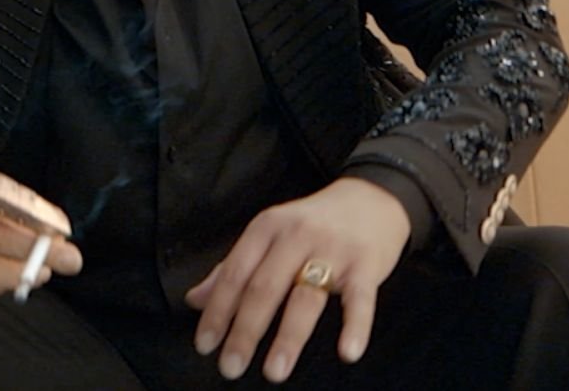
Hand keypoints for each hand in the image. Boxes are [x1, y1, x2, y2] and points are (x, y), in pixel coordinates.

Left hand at [185, 177, 408, 382]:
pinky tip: (347, 352)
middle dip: (245, 331)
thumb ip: (233, 267)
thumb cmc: (315, 223)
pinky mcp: (367, 264)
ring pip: (306, 297)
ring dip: (289, 338)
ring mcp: (333, 250)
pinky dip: (355, 326)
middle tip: (230, 366)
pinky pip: (360, 299)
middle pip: (265, 288)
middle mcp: (297, 235)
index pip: (235, 273)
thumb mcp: (270, 235)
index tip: (205, 344)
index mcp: (267, 228)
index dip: (217, 311)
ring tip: (274, 371)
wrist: (373, 198)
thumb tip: (195, 301)